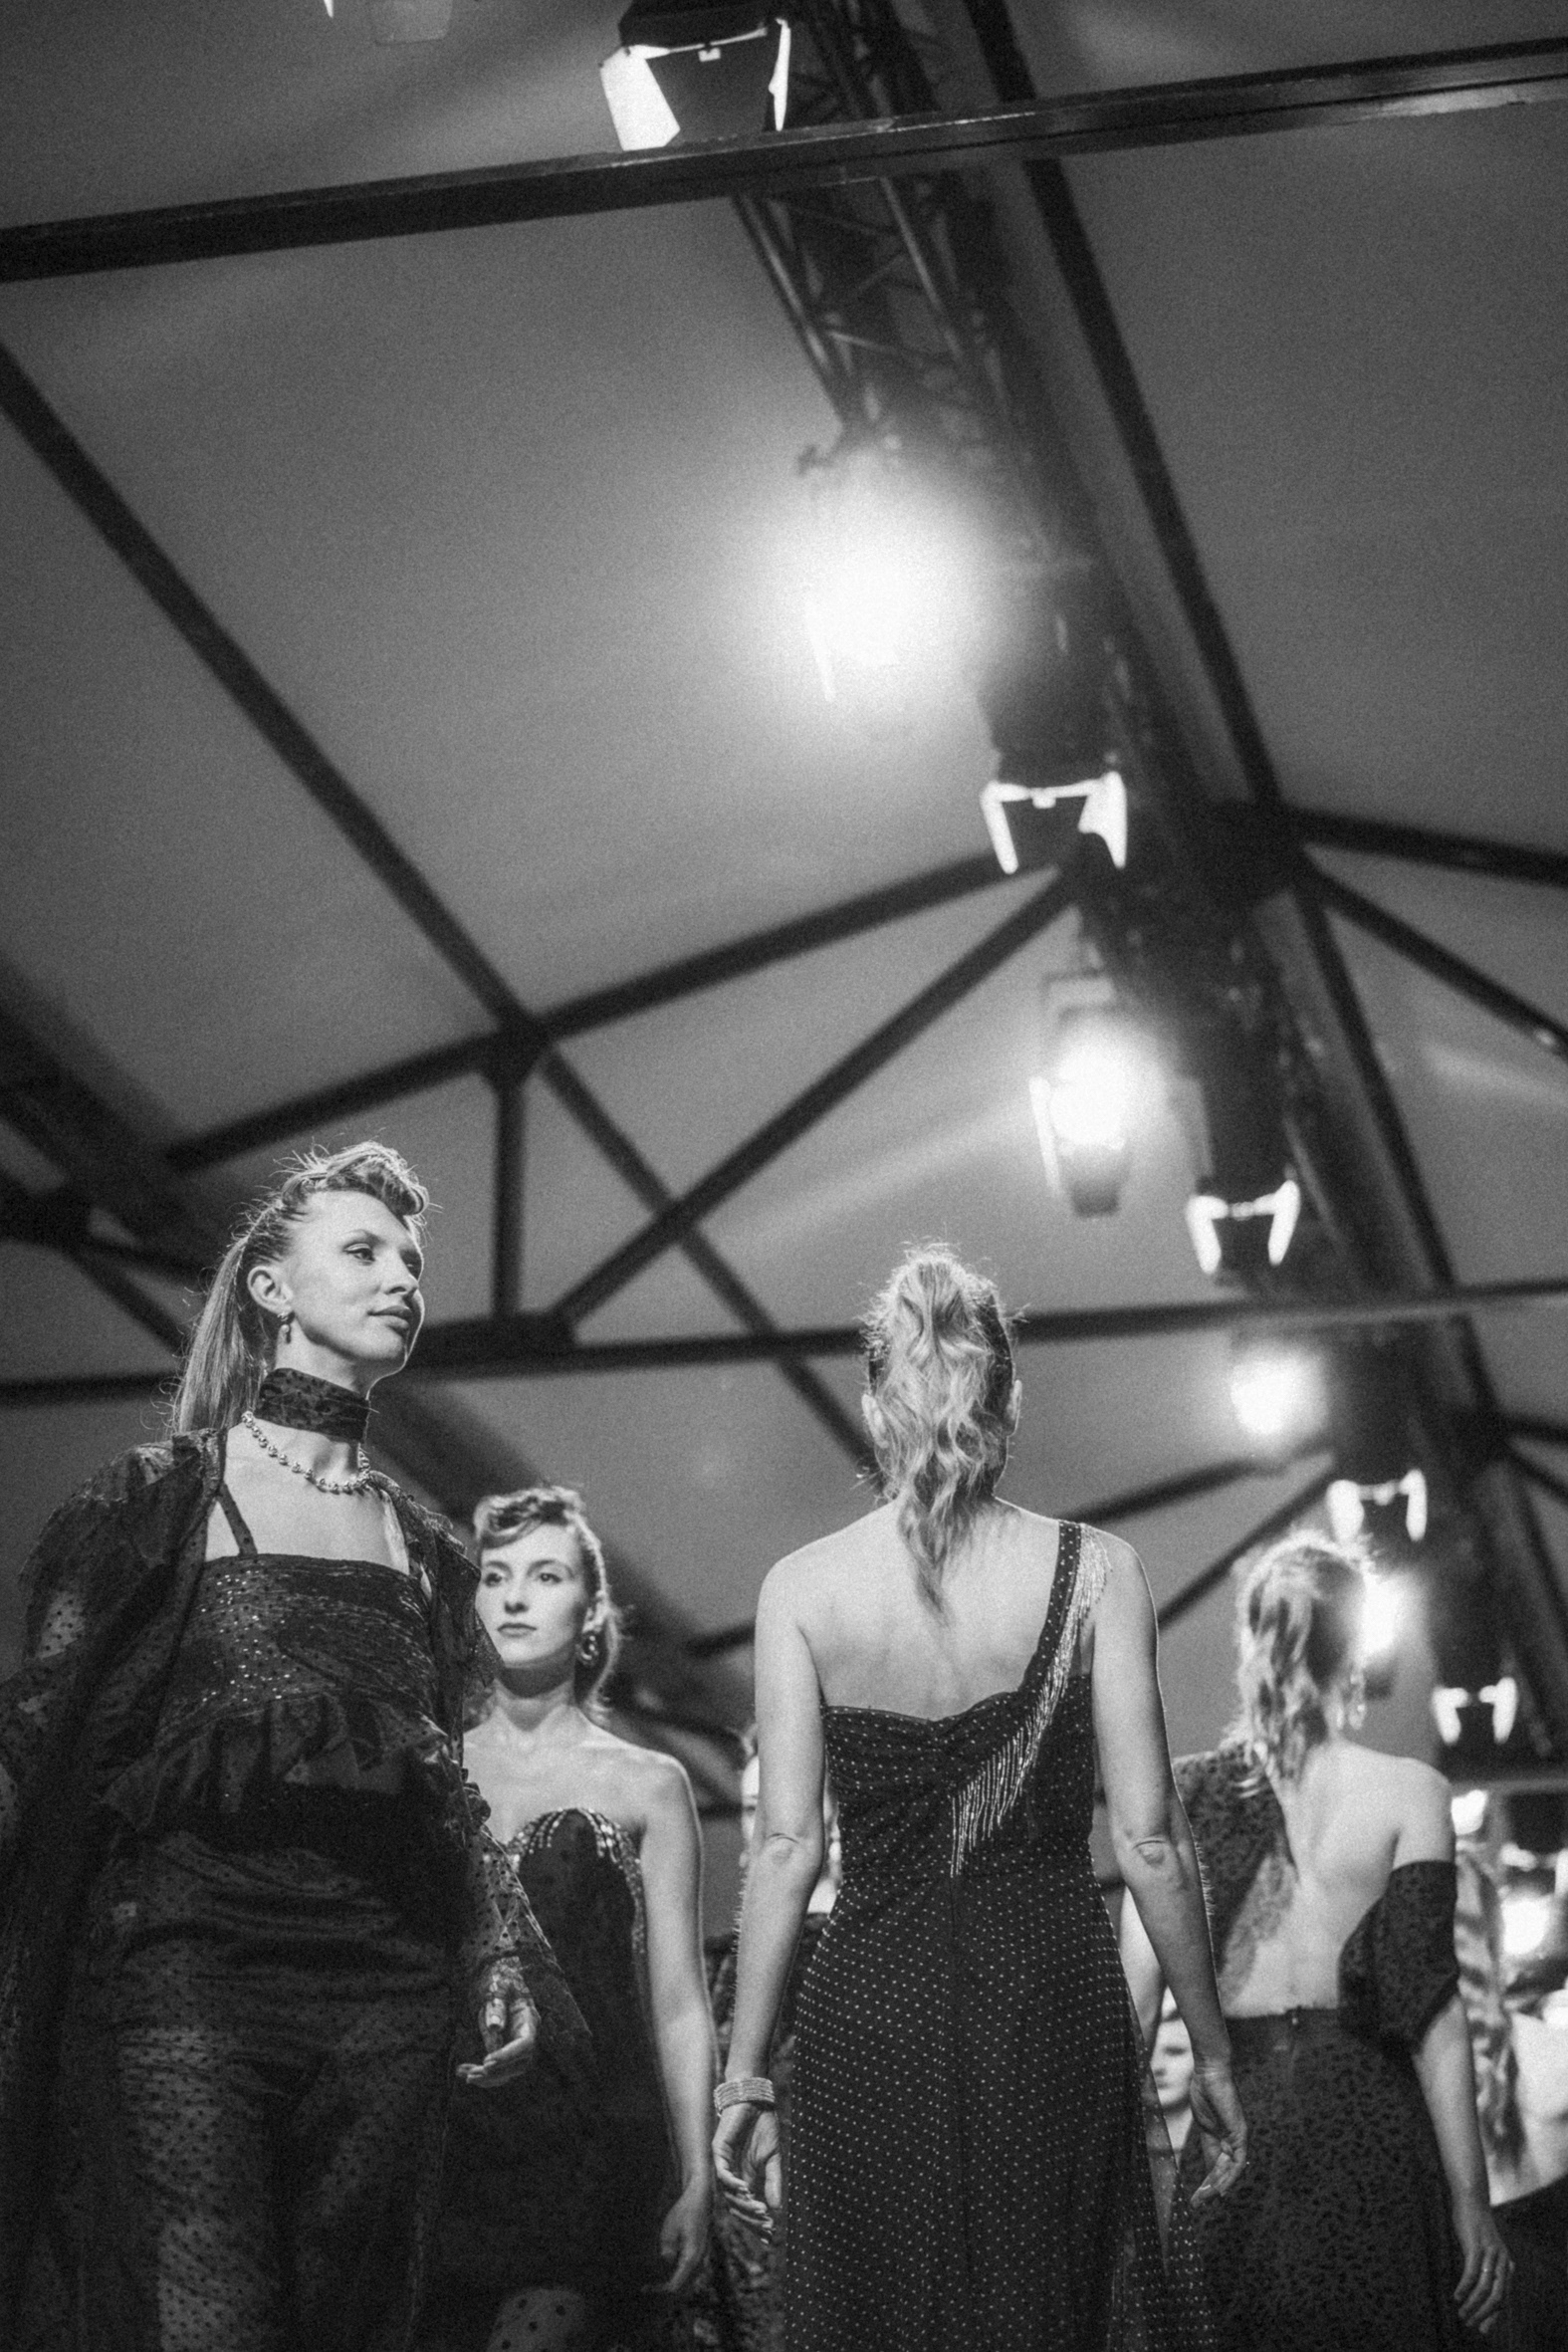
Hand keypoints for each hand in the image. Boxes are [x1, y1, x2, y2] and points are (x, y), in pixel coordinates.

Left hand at [458, 1961, 538, 2088]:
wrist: (500, 1983)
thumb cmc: (500, 1982)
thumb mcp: (499, 1988)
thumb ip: (497, 2006)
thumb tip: (495, 2027)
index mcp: (529, 2019)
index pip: (525, 2044)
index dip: (508, 2055)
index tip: (487, 2061)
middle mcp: (527, 2037)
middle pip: (519, 2064)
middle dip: (496, 2073)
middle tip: (472, 2075)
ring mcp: (517, 2048)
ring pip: (507, 2072)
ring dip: (486, 2077)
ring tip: (464, 2074)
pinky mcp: (505, 2053)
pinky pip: (497, 2069)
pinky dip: (481, 2073)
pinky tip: (463, 2071)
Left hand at [648, 2175, 712, 2297]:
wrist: (700, 2200)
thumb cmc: (683, 2212)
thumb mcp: (670, 2228)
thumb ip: (667, 2249)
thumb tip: (665, 2264)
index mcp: (692, 2257)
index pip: (676, 2285)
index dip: (660, 2290)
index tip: (645, 2289)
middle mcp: (700, 2262)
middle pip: (681, 2287)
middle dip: (664, 2289)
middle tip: (646, 2287)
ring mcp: (701, 2260)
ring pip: (685, 2281)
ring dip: (670, 2283)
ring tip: (653, 2281)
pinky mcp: (699, 2256)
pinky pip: (687, 2273)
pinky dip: (675, 2275)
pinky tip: (663, 2270)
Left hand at [713, 2102, 781, 2238]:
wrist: (756, 2101)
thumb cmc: (764, 2127)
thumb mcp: (773, 2159)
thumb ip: (773, 2182)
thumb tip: (777, 2208)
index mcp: (745, 2179)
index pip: (747, 2207)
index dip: (756, 2223)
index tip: (770, 2235)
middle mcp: (732, 2175)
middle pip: (736, 2206)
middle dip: (751, 2218)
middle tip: (766, 2225)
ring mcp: (724, 2164)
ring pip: (728, 2193)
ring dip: (743, 2204)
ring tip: (759, 2210)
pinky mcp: (718, 2151)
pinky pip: (722, 2174)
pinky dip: (732, 2184)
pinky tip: (746, 2190)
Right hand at [1187, 2058, 1246, 2208]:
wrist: (1209, 2073)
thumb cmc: (1204, 2092)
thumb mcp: (1204, 2125)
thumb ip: (1208, 2146)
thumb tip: (1208, 2168)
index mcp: (1223, 2138)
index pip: (1217, 2167)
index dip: (1207, 2183)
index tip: (1196, 2198)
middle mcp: (1234, 2141)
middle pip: (1223, 2173)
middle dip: (1210, 2189)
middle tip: (1197, 2204)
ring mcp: (1239, 2138)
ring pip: (1231, 2171)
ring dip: (1217, 2187)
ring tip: (1204, 2199)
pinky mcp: (1241, 2134)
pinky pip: (1237, 2161)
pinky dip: (1229, 2177)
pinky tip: (1219, 2188)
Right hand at [1451, 2196, 1511, 2335]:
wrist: (1471, 2198)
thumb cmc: (1474, 2224)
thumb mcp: (1483, 2248)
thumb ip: (1486, 2266)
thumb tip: (1481, 2286)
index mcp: (1505, 2263)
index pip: (1503, 2297)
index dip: (1493, 2315)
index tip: (1482, 2329)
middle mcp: (1502, 2260)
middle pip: (1498, 2297)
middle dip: (1484, 2314)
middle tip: (1470, 2324)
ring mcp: (1490, 2253)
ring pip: (1485, 2288)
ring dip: (1473, 2305)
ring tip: (1461, 2313)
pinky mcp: (1476, 2246)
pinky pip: (1472, 2273)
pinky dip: (1465, 2288)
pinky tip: (1457, 2296)